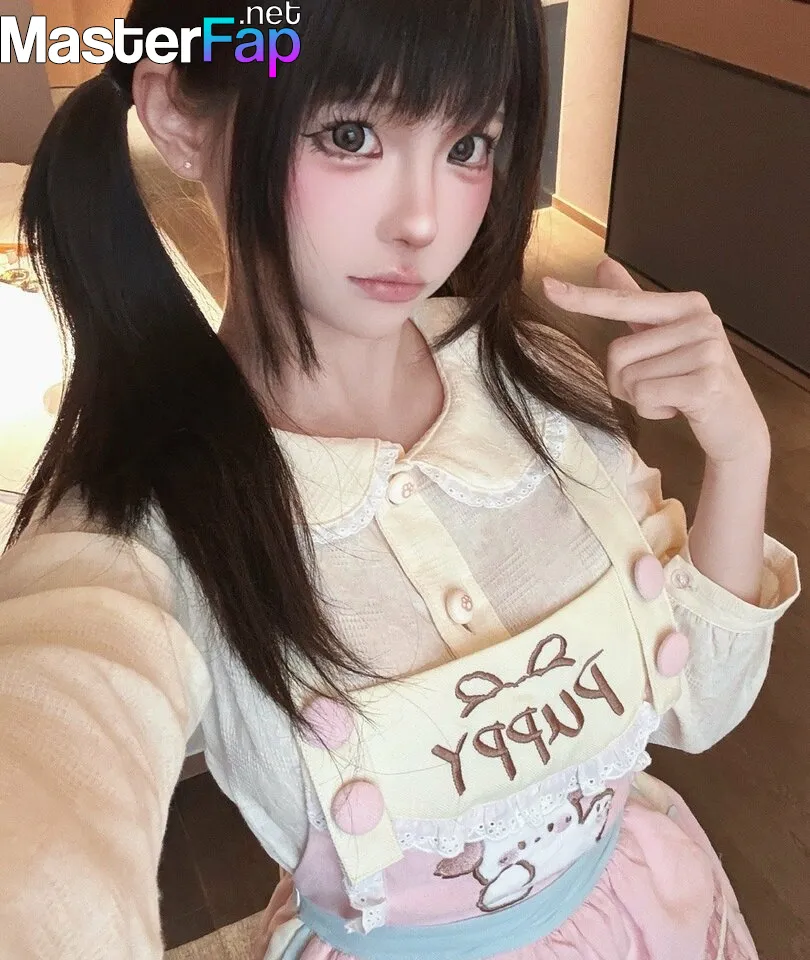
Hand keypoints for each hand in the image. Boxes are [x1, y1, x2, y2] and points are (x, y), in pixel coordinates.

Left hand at [542, 258, 770, 464]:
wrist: (737, 426)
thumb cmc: (692, 380)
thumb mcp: (662, 337)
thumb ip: (633, 302)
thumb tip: (602, 265)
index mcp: (688, 305)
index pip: (623, 302)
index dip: (582, 298)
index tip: (546, 286)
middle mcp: (701, 321)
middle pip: (617, 352)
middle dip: (625, 381)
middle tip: (660, 386)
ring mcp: (707, 352)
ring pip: (630, 378)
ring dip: (641, 398)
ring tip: (673, 396)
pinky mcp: (706, 384)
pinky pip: (645, 397)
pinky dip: (653, 411)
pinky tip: (680, 409)